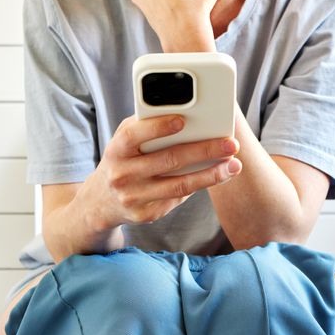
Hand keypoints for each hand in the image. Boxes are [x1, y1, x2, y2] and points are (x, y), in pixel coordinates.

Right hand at [80, 113, 241, 228]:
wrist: (101, 201)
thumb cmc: (124, 159)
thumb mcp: (126, 141)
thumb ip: (148, 128)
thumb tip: (191, 119)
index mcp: (116, 149)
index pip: (134, 135)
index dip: (157, 127)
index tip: (183, 120)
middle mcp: (122, 175)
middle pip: (168, 161)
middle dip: (204, 151)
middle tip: (230, 144)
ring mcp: (133, 198)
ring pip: (180, 185)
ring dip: (211, 175)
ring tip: (234, 165)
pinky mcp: (146, 214)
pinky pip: (178, 198)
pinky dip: (199, 185)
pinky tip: (215, 176)